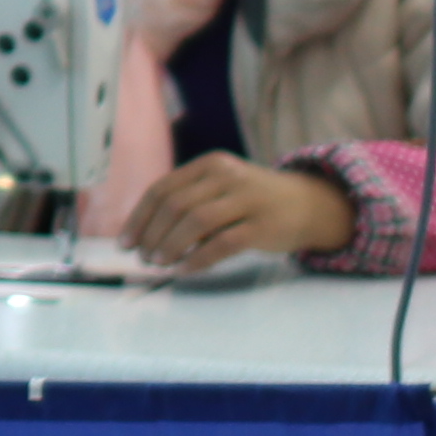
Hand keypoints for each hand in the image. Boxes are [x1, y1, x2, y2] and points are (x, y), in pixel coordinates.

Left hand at [123, 155, 355, 271]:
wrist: (309, 204)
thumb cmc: (254, 200)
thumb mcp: (222, 188)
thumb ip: (190, 201)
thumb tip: (146, 233)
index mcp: (210, 165)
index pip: (163, 188)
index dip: (139, 216)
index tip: (126, 241)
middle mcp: (227, 176)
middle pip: (176, 205)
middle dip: (152, 234)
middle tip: (143, 257)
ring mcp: (247, 199)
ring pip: (196, 222)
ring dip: (170, 245)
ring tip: (159, 263)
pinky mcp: (263, 225)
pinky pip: (222, 244)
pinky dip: (198, 258)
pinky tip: (185, 270)